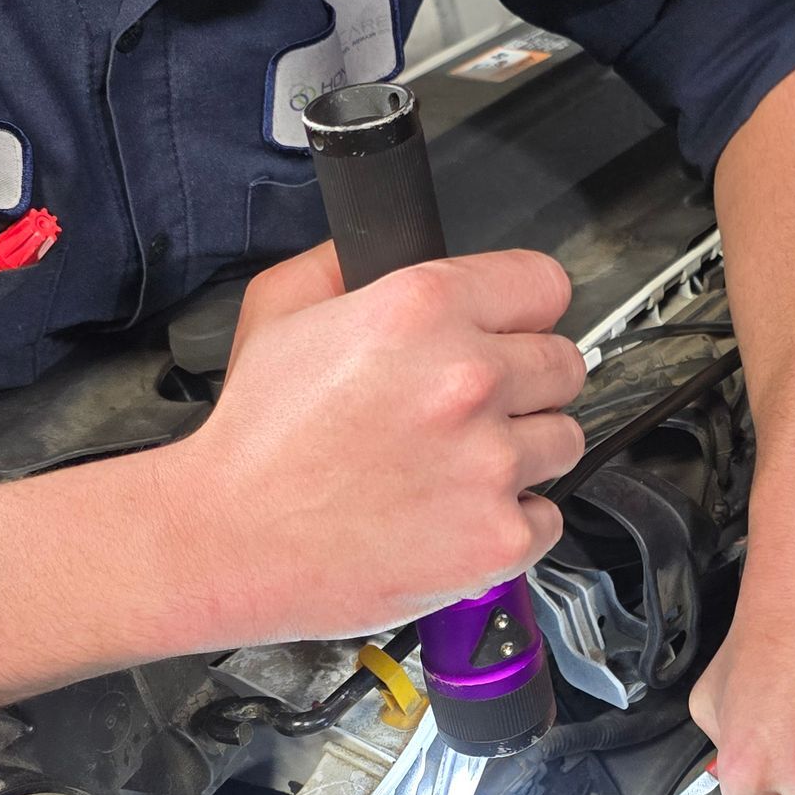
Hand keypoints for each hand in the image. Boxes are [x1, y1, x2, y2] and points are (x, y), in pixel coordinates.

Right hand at [157, 243, 585, 645]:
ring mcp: (490, 463)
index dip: (523, 311)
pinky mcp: (497, 536)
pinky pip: (548, 516)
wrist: (229, 542)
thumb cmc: (253, 443)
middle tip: (472, 410)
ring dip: (524, 453)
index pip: (545, 285)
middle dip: (526, 382)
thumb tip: (386, 252)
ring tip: (459, 467)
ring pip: (564, 440)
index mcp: (423, 309)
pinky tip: (457, 515)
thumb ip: (346, 263)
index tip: (511, 332)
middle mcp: (466, 380)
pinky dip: (512, 521)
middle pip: (564, 363)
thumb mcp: (279, 310)